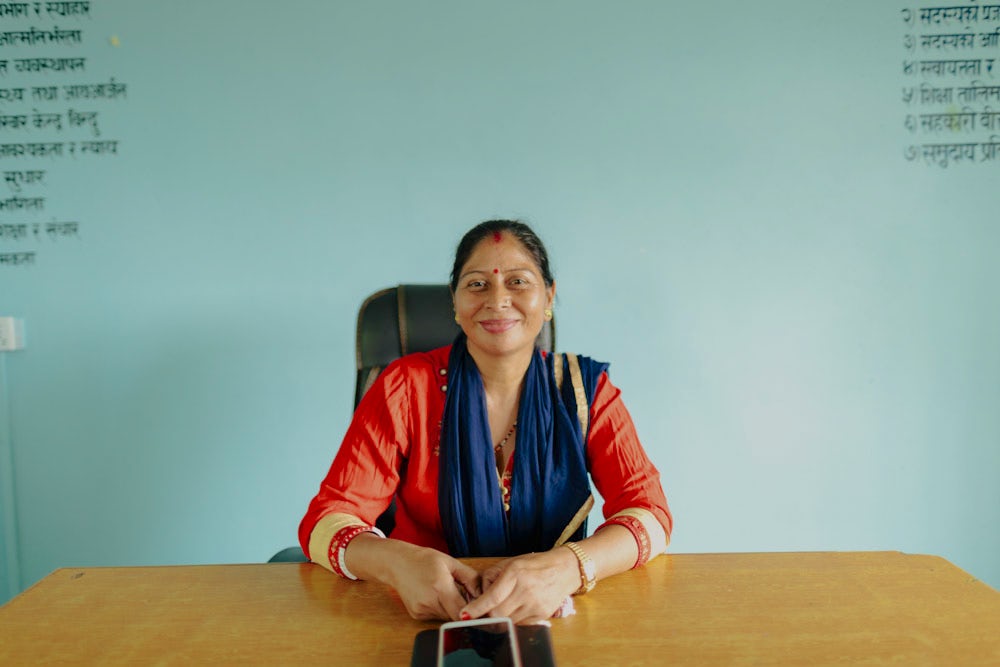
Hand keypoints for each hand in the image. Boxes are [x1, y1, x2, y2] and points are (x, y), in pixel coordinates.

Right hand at [386, 545, 481, 620]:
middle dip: (463, 609)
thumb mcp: (450, 562)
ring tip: (446, 592)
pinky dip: (440, 609)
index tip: (478, 607)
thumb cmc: (423, 560)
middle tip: (462, 595)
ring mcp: (421, 610)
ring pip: (446, 617)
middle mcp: (429, 602)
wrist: (396, 563)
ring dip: (451, 609)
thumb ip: (470, 577)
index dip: (473, 612)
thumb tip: (484, 593)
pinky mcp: (416, 615)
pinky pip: (435, 616)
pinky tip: (434, 595)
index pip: (462, 612)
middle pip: (455, 616)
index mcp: (440, 587)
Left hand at [459, 548, 579, 623]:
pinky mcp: (541, 615)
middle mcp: (526, 590)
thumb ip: (492, 577)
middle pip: (497, 614)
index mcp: (515, 574)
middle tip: (478, 614)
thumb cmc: (535, 564)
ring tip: (498, 609)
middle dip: (485, 616)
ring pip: (507, 622)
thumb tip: (476, 595)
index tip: (464, 614)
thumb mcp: (511, 563)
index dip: (476, 609)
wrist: (565, 569)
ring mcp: (535, 605)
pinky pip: (519, 624)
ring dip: (498, 619)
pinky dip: (512, 620)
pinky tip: (513, 610)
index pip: (491, 598)